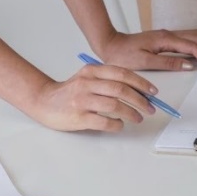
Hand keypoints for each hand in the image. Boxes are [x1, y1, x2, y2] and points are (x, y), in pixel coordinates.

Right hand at [25, 63, 157, 131]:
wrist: (44, 101)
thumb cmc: (70, 91)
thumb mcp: (88, 77)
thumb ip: (108, 80)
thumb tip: (138, 91)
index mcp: (92, 70)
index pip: (122, 74)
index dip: (141, 83)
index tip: (153, 92)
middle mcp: (87, 83)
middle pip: (121, 89)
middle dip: (140, 99)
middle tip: (150, 108)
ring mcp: (82, 100)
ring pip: (115, 105)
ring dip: (131, 113)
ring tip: (138, 118)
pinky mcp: (78, 117)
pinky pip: (104, 121)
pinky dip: (116, 124)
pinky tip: (121, 125)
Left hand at [97, 29, 196, 70]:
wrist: (110, 44)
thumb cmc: (123, 54)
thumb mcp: (144, 61)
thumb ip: (167, 63)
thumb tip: (188, 65)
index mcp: (165, 39)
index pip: (193, 47)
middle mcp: (168, 35)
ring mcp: (167, 37)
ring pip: (193, 41)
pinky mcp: (164, 40)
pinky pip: (186, 43)